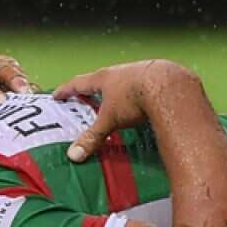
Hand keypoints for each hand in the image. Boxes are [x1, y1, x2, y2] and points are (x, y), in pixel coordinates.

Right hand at [53, 60, 175, 162]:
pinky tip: (144, 102)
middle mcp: (120, 71)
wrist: (168, 86)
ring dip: (119, 90)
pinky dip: (139, 93)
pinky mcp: (158, 76)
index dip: (67, 90)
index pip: (79, 83)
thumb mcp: (110, 120)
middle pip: (102, 79)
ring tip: (118, 101)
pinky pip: (143, 84)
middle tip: (88, 96)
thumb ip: (93, 136)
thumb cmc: (133, 98)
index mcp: (104, 78)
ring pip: (124, 80)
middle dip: (94, 89)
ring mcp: (140, 71)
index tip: (58, 94)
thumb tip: (73, 155)